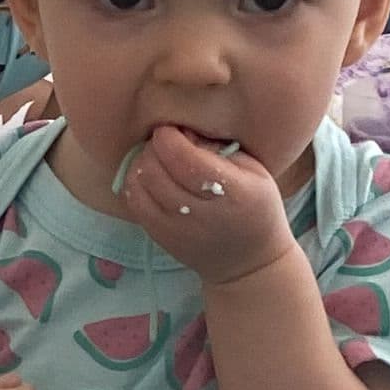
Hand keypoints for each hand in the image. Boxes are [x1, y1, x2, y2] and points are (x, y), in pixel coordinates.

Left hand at [121, 124, 292, 283]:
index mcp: (234, 193)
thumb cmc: (255, 206)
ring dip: (142, 163)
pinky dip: (135, 182)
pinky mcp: (160, 237)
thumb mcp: (255, 171)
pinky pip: (133, 202)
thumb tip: (183, 133)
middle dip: (154, 147)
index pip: (186, 160)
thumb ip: (221, 148)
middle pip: (156, 171)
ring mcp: (177, 229)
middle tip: (166, 142)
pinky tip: (150, 178)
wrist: (248, 261)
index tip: (173, 129)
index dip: (169, 137)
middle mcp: (203, 214)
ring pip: (140, 185)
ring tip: (158, 159)